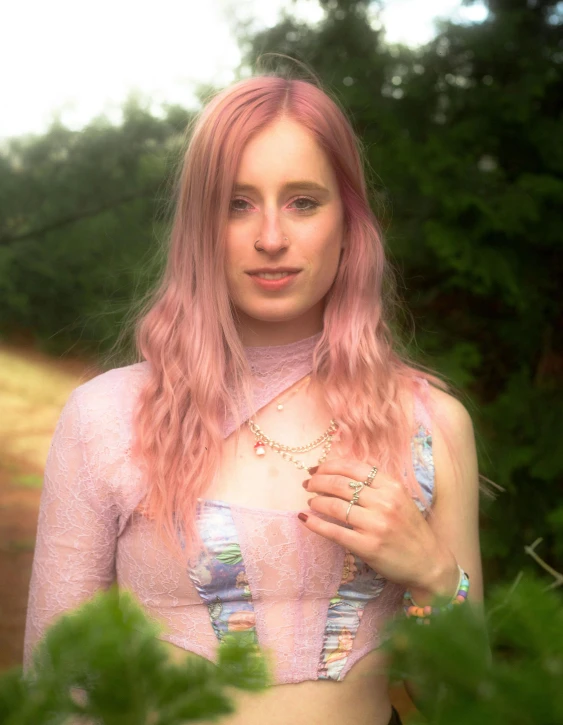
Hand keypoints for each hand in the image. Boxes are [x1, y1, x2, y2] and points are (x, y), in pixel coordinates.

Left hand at [299, 458, 457, 595]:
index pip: (353, 468)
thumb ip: (377, 483)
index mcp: (392, 486)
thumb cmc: (410, 529)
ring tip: (310, 502)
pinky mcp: (367, 547)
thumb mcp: (400, 498)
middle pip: (340, 484)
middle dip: (318, 482)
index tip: (317, 469)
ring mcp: (375, 525)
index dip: (329, 465)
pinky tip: (305, 519)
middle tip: (308, 484)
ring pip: (335, 506)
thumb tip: (341, 470)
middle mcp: (384, 502)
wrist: (428, 562)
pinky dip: (316, 524)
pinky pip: (334, 532)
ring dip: (316, 501)